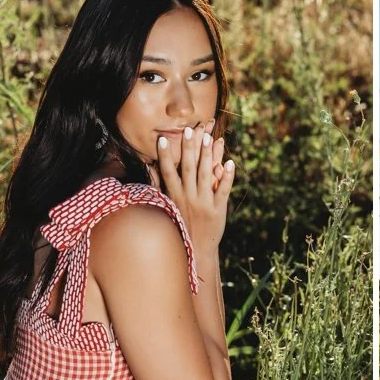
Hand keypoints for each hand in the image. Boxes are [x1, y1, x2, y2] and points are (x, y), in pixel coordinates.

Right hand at [156, 119, 233, 245]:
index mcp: (175, 197)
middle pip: (188, 169)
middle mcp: (188, 198)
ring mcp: (204, 204)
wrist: (198, 250)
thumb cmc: (181, 225)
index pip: (168, 172)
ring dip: (207, 156)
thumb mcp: (168, 207)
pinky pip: (223, 191)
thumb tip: (149, 167)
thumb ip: (160, 186)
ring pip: (206, 176)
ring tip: (209, 137)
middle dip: (189, 148)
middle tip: (189, 129)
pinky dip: (228, 177)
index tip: (163, 139)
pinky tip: (230, 163)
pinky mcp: (218, 210)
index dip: (165, 156)